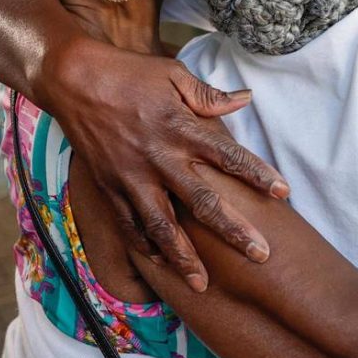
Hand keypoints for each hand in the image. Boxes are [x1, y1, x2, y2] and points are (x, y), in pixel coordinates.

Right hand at [44, 37, 289, 292]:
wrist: (73, 78)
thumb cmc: (129, 72)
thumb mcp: (174, 74)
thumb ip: (209, 95)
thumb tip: (245, 99)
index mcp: (180, 128)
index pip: (228, 156)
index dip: (258, 174)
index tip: (283, 192)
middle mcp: (159, 158)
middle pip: (203, 202)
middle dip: (233, 231)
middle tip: (260, 255)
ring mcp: (132, 177)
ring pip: (162, 226)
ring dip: (184, 258)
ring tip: (203, 285)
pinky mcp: (109, 186)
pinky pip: (128, 224)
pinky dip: (144, 247)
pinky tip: (159, 265)